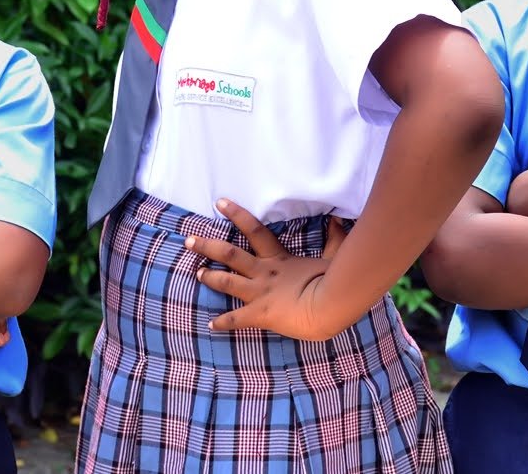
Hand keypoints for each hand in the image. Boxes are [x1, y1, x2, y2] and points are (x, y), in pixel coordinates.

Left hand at [184, 198, 347, 341]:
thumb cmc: (334, 282)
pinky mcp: (261, 313)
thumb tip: (338, 220)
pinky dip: (223, 323)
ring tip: (197, 273)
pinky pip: (237, 319)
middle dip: (207, 246)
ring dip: (210, 278)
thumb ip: (335, 238)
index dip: (236, 214)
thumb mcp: (334, 257)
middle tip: (189, 240)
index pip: (254, 229)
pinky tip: (211, 325)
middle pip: (230, 255)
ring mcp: (260, 293)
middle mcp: (264, 273)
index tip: (220, 203)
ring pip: (227, 282)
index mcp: (279, 258)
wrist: (330, 305)